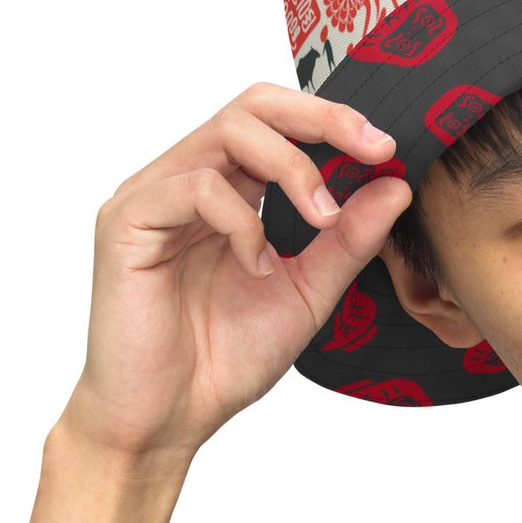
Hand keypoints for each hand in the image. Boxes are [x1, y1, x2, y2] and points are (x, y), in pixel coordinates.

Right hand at [55, 83, 411, 458]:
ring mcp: (153, 196)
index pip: (276, 122)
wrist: (169, 417)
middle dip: (320, 118)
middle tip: (372, 149)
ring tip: (322, 222)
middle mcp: (187, 181)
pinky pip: (196, 187)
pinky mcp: (126, 221)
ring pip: (227, 132)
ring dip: (293, 170)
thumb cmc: (224, 358)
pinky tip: (258, 267)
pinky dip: (244, 223)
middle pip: (251, 104)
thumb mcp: (308, 293)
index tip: (385, 147)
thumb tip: (395, 186)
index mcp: (230, 193)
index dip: (331, 120)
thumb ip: (348, 241)